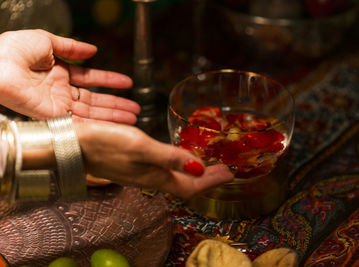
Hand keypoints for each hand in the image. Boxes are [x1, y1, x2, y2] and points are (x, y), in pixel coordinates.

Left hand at [0, 29, 139, 123]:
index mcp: (58, 73)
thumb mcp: (45, 40)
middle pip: (95, 100)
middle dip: (116, 104)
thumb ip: (71, 47)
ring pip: (92, 112)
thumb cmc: (11, 51)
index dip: (109, 81)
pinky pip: (80, 121)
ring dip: (113, 115)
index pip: (90, 79)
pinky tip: (113, 123)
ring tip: (132, 116)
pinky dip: (98, 123)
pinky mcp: (54, 117)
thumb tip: (93, 50)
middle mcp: (60, 91)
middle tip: (134, 107)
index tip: (126, 83)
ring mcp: (58, 105)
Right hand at [74, 121, 233, 197]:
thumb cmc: (105, 143)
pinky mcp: (133, 163)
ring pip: (175, 176)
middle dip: (206, 177)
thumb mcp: (142, 147)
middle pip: (185, 182)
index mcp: (155, 176)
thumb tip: (199, 167)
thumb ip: (170, 158)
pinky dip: (177, 163)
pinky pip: (163, 168)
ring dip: (193, 170)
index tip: (229, 173)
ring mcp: (141, 171)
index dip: (211, 181)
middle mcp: (150, 177)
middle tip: (224, 169)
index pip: (190, 185)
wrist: (73, 144)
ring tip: (206, 162)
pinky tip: (177, 155)